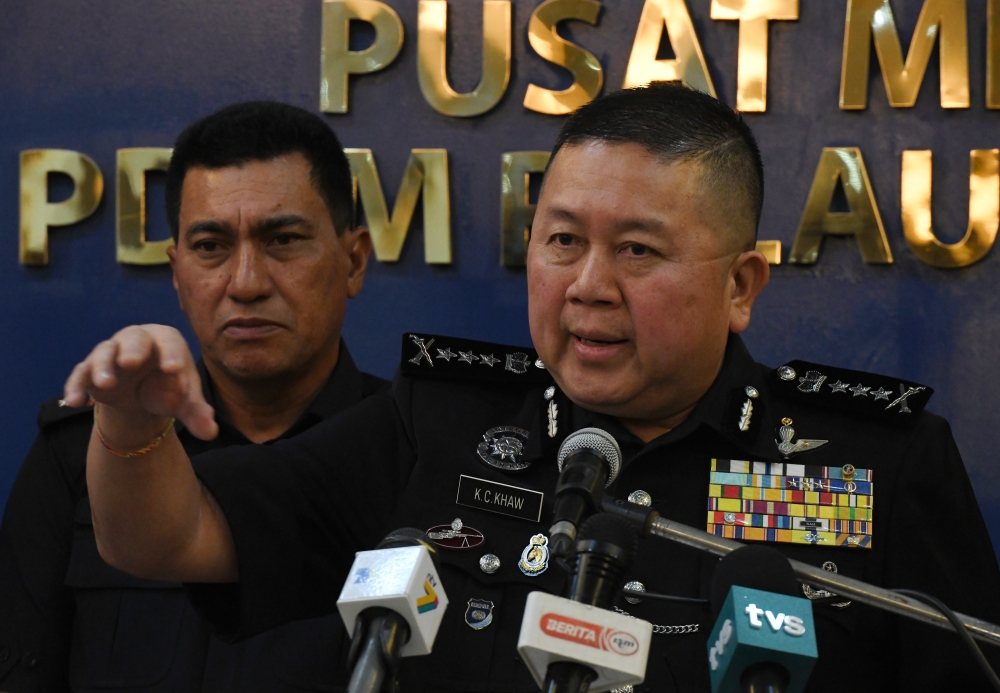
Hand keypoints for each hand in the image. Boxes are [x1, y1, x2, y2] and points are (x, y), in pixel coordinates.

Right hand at [64, 325, 217, 440]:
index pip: (170, 342)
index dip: (171, 353)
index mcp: (166, 342)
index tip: (174, 369)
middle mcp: (137, 340)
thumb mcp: (185, 401)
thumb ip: (197, 413)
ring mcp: (111, 353)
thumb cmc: (169, 388)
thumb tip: (210, 432)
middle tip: (131, 362)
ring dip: (102, 367)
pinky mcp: (90, 371)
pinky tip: (74, 401)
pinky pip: (80, 374)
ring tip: (106, 384)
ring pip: (104, 353)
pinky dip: (76, 385)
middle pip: (134, 339)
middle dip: (132, 349)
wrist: (142, 394)